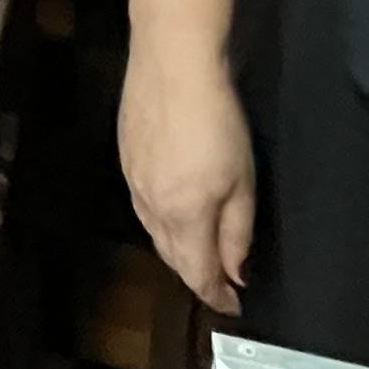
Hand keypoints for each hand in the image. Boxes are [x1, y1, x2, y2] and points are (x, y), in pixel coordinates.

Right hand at [118, 32, 257, 314]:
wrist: (172, 64)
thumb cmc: (217, 119)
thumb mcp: (243, 180)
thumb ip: (238, 232)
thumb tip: (236, 272)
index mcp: (184, 218)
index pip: (198, 274)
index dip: (217, 294)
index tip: (234, 304)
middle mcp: (152, 208)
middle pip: (173, 257)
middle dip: (196, 274)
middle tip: (220, 281)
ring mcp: (134, 182)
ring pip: (155, 232)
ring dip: (178, 248)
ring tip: (200, 250)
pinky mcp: (126, 158)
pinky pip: (144, 205)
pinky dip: (162, 220)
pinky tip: (175, 208)